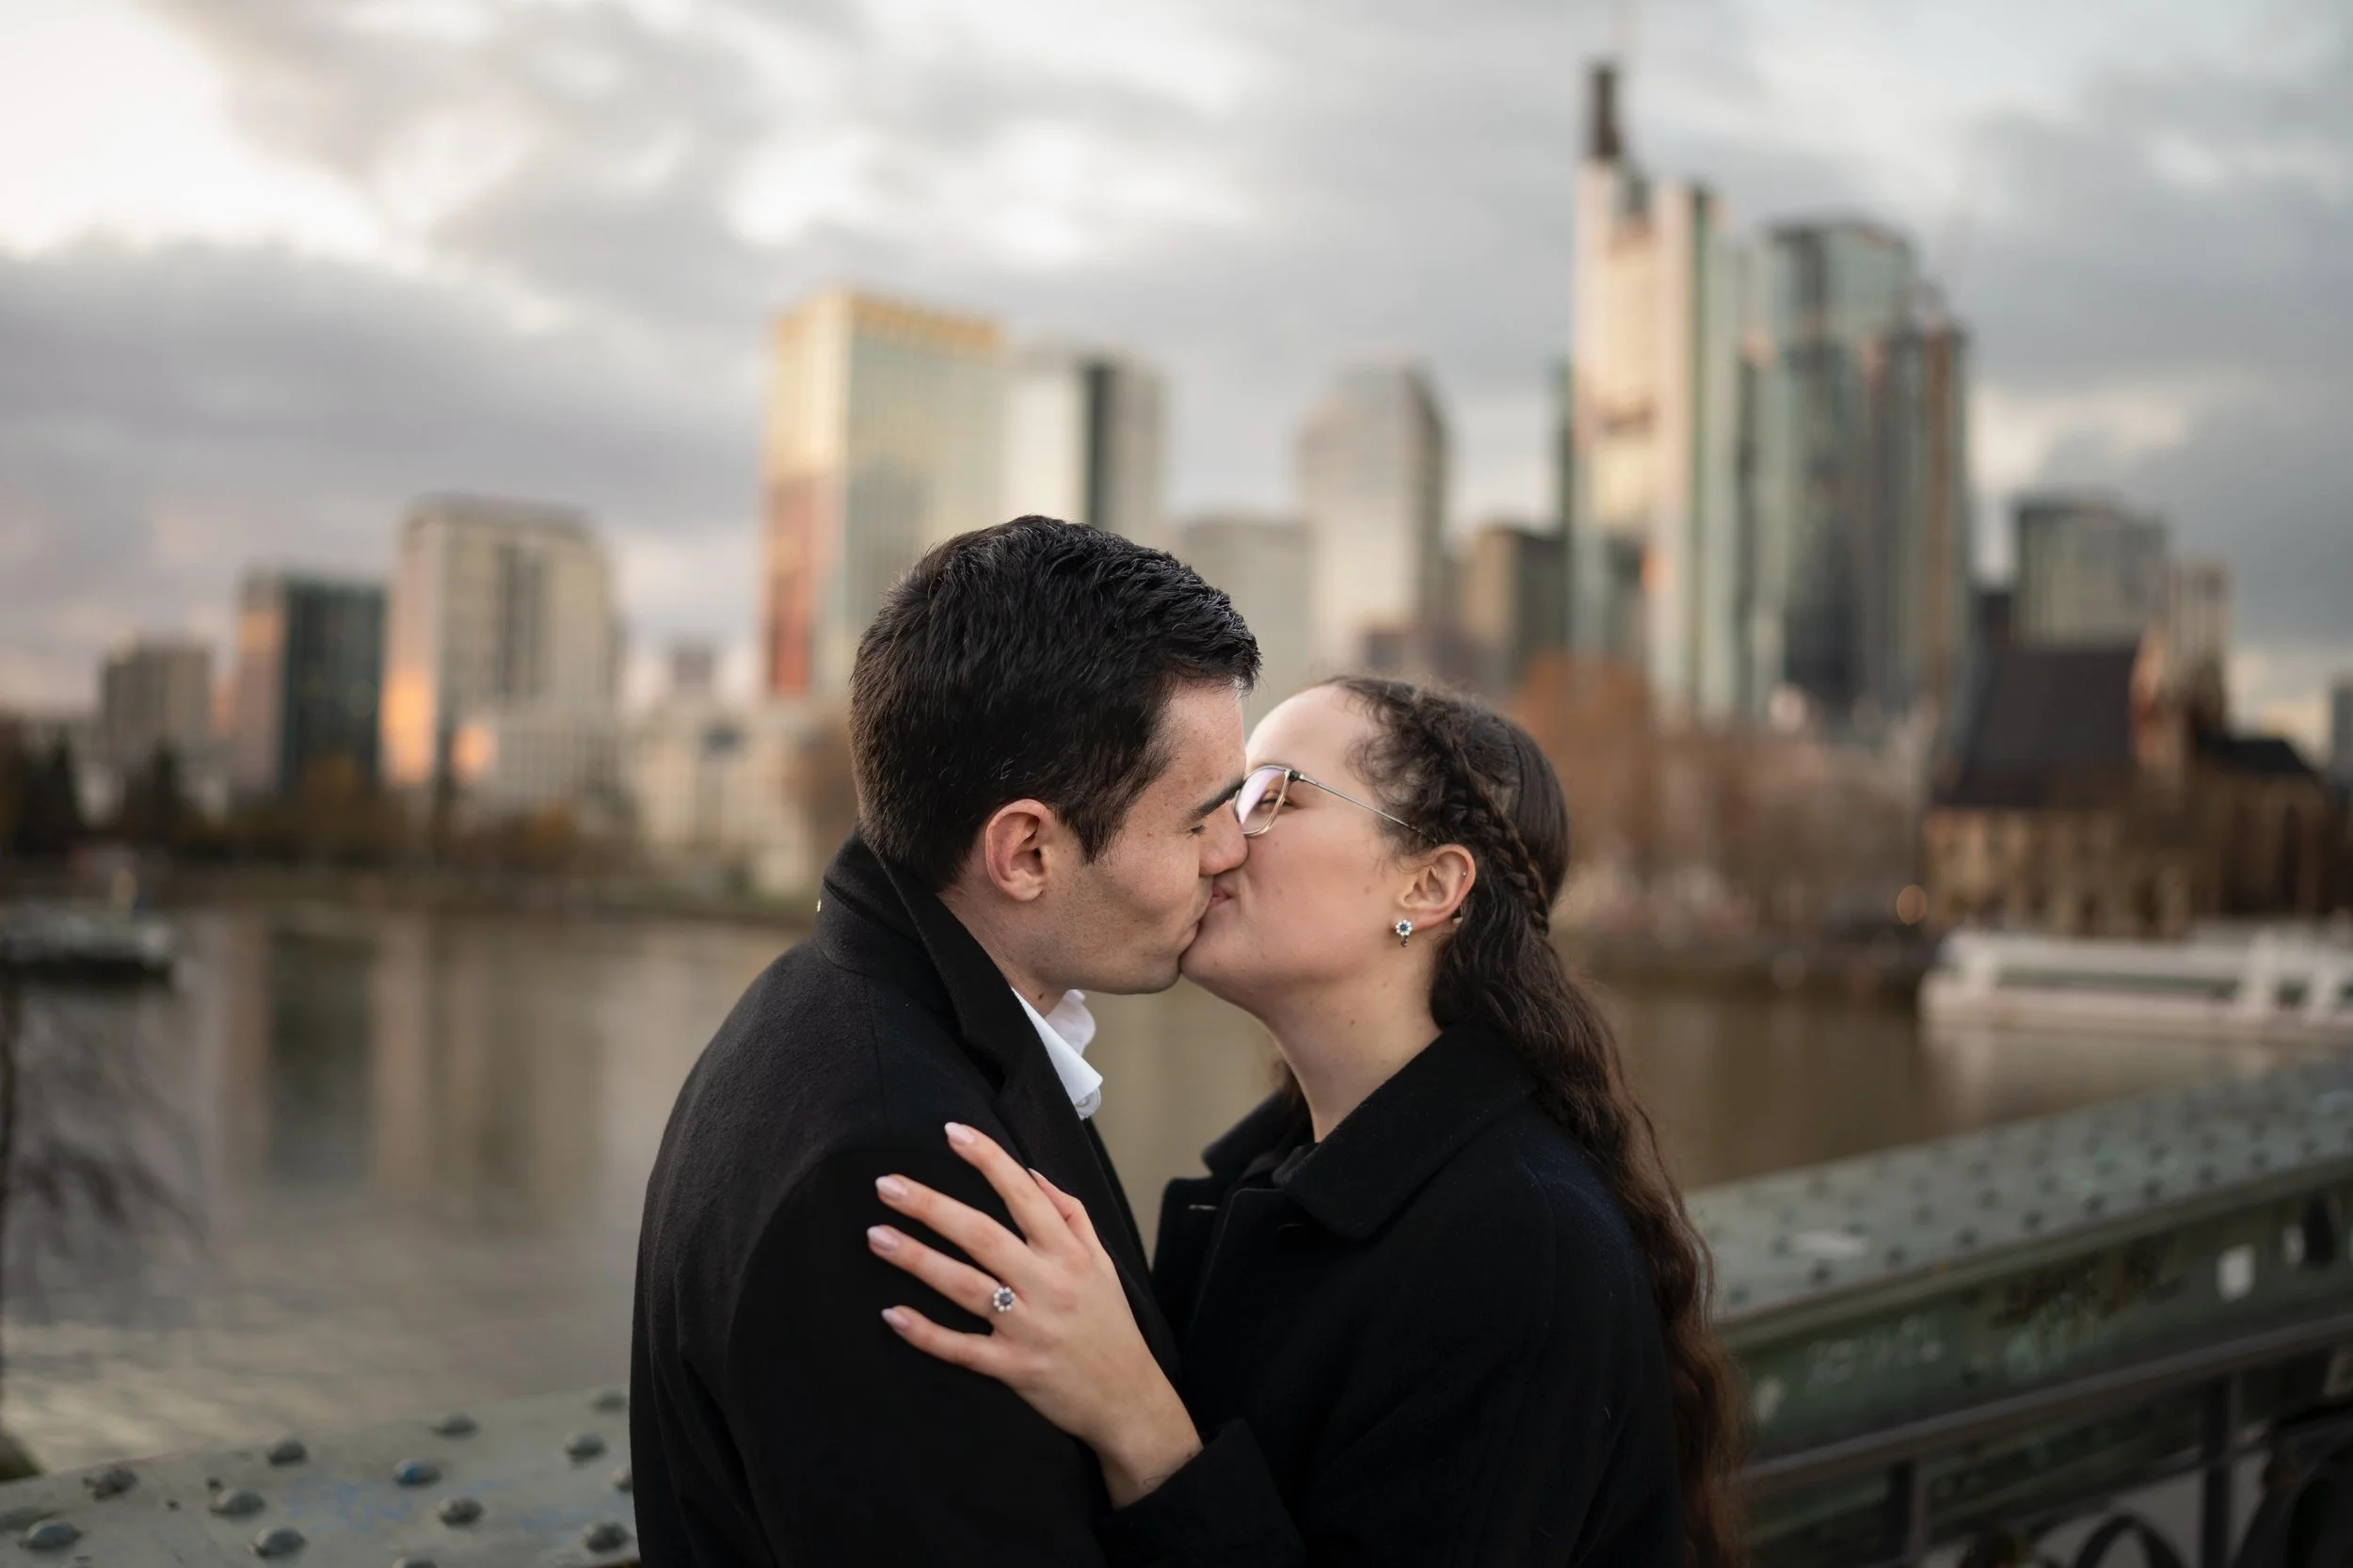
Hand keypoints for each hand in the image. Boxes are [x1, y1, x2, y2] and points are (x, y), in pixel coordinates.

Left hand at [869, 1122, 1201, 1506]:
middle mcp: (1048, 1284)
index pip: (1024, 1195)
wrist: (1129, 1399)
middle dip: (931, 1206)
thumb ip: (1070, 1215)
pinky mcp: (1014, 1368)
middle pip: (982, 1235)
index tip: (953, 1132)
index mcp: (1068, 1254)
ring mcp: (1029, 1328)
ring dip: (918, 1259)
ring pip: (965, 1286)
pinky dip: (926, 1333)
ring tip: (877, 1236)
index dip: (989, 1160)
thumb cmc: (1110, 1324)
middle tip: (887, 1185)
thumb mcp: (1102, 1262)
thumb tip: (1031, 1174)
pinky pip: (962, 1349)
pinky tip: (892, 1314)